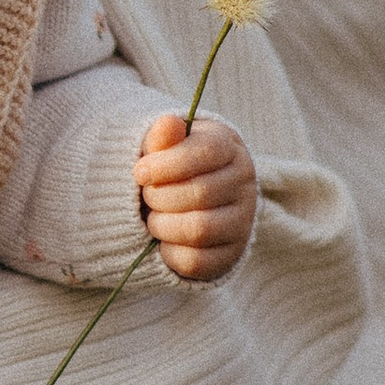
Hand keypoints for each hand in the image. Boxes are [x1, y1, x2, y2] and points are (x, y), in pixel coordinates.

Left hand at [137, 110, 256, 282]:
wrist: (190, 199)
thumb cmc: (172, 166)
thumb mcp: (165, 146)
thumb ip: (162, 137)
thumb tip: (168, 123)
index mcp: (228, 147)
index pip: (205, 152)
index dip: (165, 164)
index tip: (140, 172)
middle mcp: (244, 183)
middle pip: (199, 193)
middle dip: (159, 197)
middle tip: (147, 196)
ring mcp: (242, 221)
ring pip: (198, 230)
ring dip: (162, 225)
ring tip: (154, 217)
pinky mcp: (231, 254)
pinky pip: (196, 261)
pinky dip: (169, 253)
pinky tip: (163, 240)